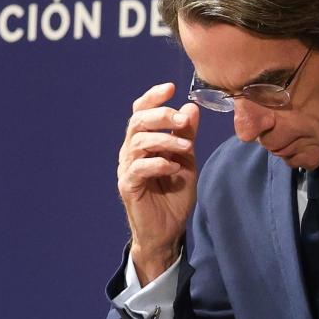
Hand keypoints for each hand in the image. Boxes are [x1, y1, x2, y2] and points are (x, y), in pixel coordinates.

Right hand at [116, 83, 199, 283]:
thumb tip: (191, 108)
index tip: (171, 87)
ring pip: (138, 142)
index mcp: (143, 142)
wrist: (167, 231)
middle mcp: (130, 152)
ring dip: (165, 140)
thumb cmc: (173, 195)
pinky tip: (174, 167)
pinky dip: (158, 163)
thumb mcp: (186, 160)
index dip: (153, 97)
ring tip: (186, 149)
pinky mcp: (128, 186)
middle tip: (182, 120)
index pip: (141, 111)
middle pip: (137, 122)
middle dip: (161, 116)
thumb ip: (186, 136)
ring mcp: (127, 168)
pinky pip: (139, 167)